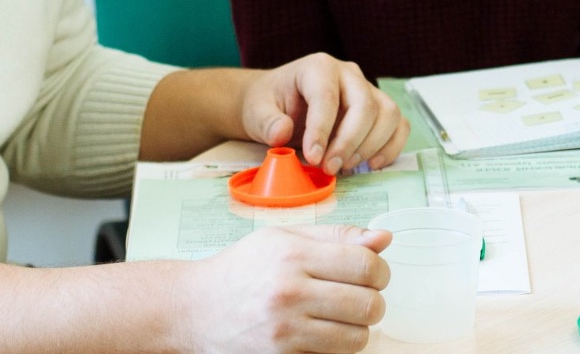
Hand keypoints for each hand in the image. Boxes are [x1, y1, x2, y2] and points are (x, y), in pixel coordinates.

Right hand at [180, 225, 391, 352]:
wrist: (196, 308)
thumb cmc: (243, 269)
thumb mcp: (285, 238)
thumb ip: (337, 236)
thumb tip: (383, 238)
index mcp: (293, 255)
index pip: (366, 266)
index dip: (380, 271)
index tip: (374, 273)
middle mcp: (289, 293)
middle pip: (369, 305)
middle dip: (373, 301)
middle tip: (361, 296)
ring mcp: (284, 331)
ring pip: (357, 338)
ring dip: (357, 328)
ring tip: (340, 316)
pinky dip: (336, 347)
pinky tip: (321, 332)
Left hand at [241, 53, 409, 173]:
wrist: (278, 102)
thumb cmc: (270, 104)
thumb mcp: (257, 111)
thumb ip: (267, 122)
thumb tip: (282, 133)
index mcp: (318, 67)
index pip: (327, 96)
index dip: (322, 130)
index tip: (312, 158)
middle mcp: (348, 74)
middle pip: (365, 105)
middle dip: (349, 142)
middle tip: (329, 168)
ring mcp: (367, 89)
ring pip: (388, 114)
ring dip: (370, 146)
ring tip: (344, 167)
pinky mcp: (378, 109)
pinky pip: (398, 125)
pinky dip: (391, 147)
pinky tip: (371, 164)